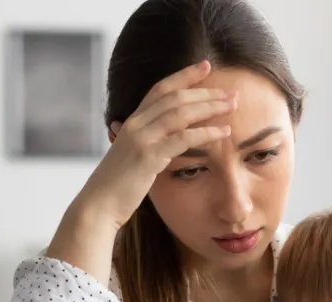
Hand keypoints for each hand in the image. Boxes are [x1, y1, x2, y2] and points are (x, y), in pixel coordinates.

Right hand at [73, 60, 235, 231]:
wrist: (99, 205)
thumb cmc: (117, 187)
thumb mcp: (131, 158)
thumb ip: (146, 144)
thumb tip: (161, 142)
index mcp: (132, 122)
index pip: (160, 89)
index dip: (184, 76)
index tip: (206, 66)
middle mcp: (136, 124)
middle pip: (175, 97)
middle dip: (205, 91)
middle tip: (231, 92)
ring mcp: (141, 138)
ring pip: (180, 112)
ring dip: (210, 107)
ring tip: (232, 106)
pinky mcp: (149, 156)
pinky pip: (183, 138)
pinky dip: (206, 132)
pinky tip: (223, 132)